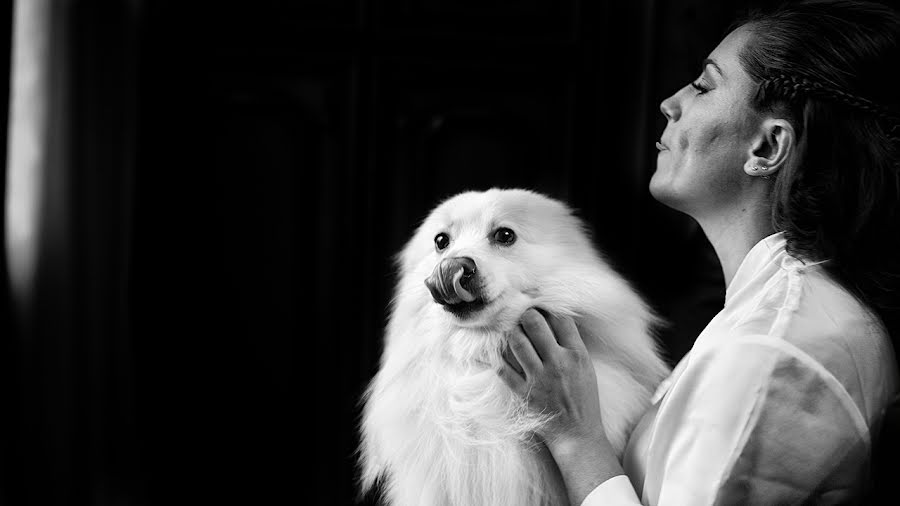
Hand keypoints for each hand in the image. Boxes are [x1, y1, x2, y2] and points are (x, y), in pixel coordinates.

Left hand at [496, 308, 605, 450]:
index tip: (541, 306)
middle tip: (523, 315)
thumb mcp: (586, 367)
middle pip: (535, 323)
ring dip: (512, 332)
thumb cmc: (583, 399)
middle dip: (526, 314)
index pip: (560, 319)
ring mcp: (538, 378)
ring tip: (512, 330)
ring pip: (516, 341)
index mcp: (576, 355)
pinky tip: (493, 350)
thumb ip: (572, 344)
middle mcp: (557, 363)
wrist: (577, 433)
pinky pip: (502, 368)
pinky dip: (495, 357)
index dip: (549, 308)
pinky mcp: (523, 392)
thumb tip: (555, 319)